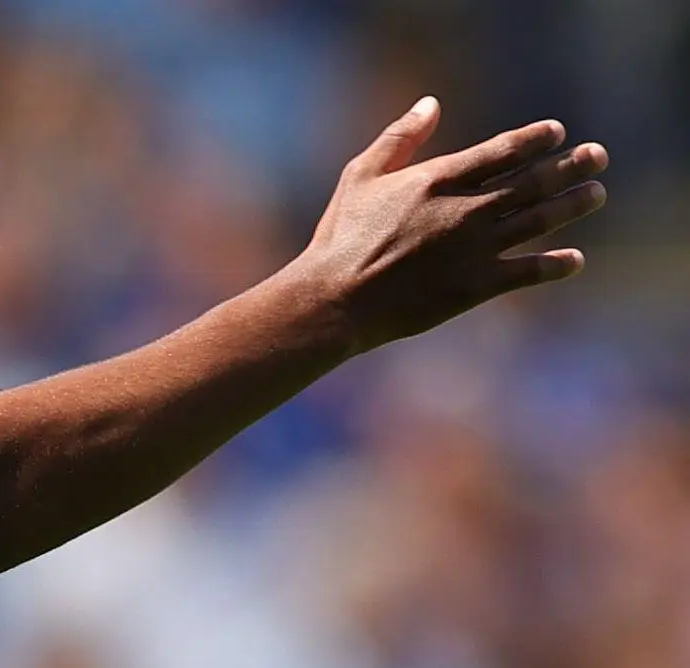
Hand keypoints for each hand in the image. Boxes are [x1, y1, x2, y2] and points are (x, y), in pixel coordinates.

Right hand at [287, 99, 606, 354]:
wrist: (333, 300)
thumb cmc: (340, 238)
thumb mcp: (360, 176)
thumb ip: (399, 137)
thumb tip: (431, 103)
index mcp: (440, 180)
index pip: (504, 150)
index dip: (536, 139)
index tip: (556, 133)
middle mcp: (466, 209)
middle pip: (534, 181)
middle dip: (571, 165)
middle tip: (597, 156)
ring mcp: (474, 249)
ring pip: (540, 220)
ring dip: (574, 204)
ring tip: (596, 194)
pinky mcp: (475, 287)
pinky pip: (528, 271)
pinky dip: (556, 265)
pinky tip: (575, 259)